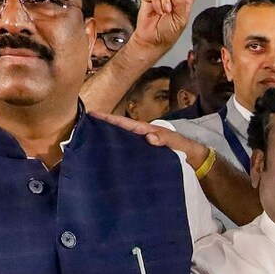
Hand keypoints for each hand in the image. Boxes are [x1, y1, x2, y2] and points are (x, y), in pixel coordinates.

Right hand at [91, 111, 208, 168]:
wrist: (192, 158)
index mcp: (145, 130)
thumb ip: (165, 139)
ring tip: (88, 143)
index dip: (109, 119)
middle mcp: (139, 137)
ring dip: (107, 141)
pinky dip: (116, 153)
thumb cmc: (183, 147)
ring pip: (120, 142)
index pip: (124, 123)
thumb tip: (149, 137)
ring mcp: (139, 147)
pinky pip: (126, 153)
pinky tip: (105, 159)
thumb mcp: (176, 142)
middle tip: (82, 128)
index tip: (92, 114)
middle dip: (102, 128)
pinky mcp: (141, 156)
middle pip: (118, 131)